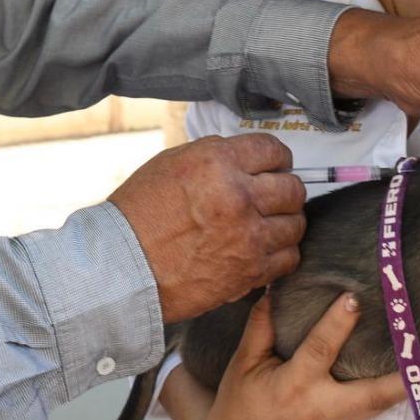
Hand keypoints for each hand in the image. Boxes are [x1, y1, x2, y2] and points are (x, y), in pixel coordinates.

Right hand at [109, 133, 305, 321]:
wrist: (123, 266)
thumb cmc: (139, 214)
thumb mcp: (171, 163)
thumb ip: (214, 157)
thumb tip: (247, 159)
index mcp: (217, 162)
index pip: (273, 149)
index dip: (276, 158)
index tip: (274, 167)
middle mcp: (238, 195)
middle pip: (292, 188)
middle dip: (284, 191)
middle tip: (271, 198)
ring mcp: (248, 236)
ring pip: (296, 224)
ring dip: (283, 224)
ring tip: (265, 226)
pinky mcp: (250, 270)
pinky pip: (289, 258)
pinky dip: (279, 254)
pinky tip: (261, 250)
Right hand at [166, 293, 419, 419]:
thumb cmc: (240, 402)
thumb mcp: (244, 363)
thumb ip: (261, 325)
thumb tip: (275, 288)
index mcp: (293, 385)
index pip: (319, 350)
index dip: (336, 324)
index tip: (354, 299)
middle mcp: (321, 407)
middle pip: (373, 394)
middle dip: (407, 378)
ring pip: (381, 404)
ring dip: (412, 386)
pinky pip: (372, 409)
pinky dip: (394, 392)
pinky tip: (412, 377)